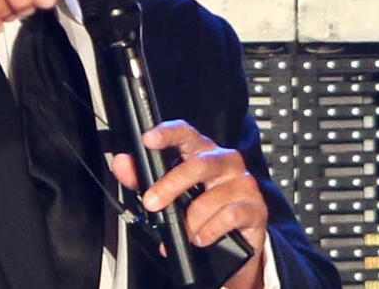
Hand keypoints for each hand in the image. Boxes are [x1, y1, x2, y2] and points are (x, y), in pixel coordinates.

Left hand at [111, 120, 267, 288]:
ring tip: (184, 232)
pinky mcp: (256, 208)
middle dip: (171, 184)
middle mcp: (226, 162)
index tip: (149, 139)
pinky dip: (209, 231)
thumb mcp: (169, 194)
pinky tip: (202, 238)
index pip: (186, 133)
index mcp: (203, 152)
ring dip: (190, 221)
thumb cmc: (200, 210)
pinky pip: (228, 216)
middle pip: (199, 164)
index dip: (168, 133)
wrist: (234, 244)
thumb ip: (143, 178)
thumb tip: (122, 164)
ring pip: (211, 198)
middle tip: (151, 202)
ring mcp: (243, 183)